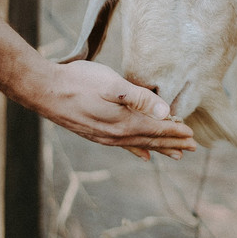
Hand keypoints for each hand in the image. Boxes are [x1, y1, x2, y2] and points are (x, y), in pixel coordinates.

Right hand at [37, 60, 198, 160]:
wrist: (43, 90)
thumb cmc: (79, 82)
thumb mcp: (113, 85)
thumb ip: (141, 98)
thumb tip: (166, 113)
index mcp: (124, 123)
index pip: (157, 129)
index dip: (176, 131)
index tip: (193, 135)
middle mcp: (116, 135)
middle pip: (151, 140)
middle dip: (173, 143)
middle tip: (193, 147)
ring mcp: (104, 136)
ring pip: (139, 145)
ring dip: (159, 148)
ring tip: (175, 154)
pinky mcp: (95, 133)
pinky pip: (123, 146)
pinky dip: (137, 150)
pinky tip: (143, 155)